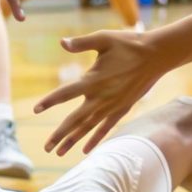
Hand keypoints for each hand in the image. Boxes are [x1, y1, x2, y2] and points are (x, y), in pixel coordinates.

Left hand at [33, 29, 168, 154]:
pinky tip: (86, 150)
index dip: (49, 101)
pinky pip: (106, 128)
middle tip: (45, 147)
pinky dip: (95, 139)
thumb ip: (81, 43)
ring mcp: (112, 106)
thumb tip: (61, 42)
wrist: (156, 55)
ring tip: (58, 153)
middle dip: (59, 134)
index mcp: (93, 79)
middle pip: (75, 119)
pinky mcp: (122, 109)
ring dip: (73, 141)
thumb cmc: (128, 44)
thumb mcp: (103, 39)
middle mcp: (101, 97)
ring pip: (88, 127)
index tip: (35, 109)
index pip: (65, 93)